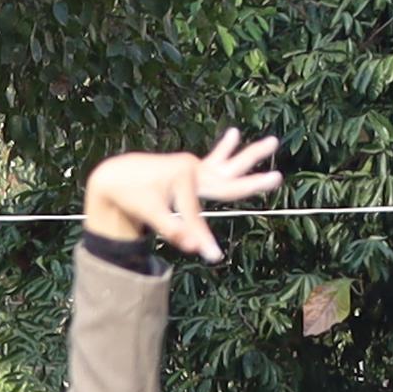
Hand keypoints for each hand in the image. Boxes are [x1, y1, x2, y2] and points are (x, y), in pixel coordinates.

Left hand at [79, 129, 278, 260]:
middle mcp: (191, 169)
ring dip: (250, 155)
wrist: (116, 175)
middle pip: (227, 181)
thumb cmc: (131, 195)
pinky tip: (233, 134)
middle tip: (276, 178)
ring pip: (227, 165)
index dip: (201, 238)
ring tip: (273, 141)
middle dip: (252, 184)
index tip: (213, 257)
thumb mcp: (148, 213)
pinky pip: (213, 160)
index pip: (195, 215)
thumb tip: (194, 248)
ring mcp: (193, 167)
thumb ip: (172, 229)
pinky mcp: (191, 169)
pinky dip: (225, 149)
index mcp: (183, 177)